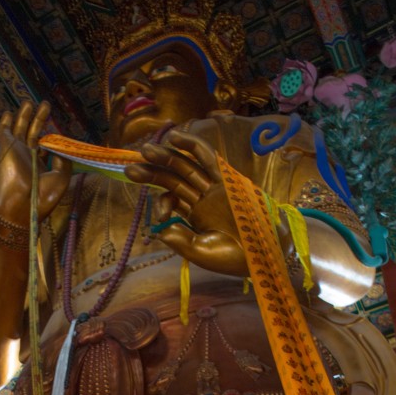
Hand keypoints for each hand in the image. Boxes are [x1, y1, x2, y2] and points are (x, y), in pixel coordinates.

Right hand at [0, 101, 70, 227]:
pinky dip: (6, 123)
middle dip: (39, 119)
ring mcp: (16, 152)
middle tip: (45, 105)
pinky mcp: (6, 148)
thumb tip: (60, 146)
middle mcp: (27, 158)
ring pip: (19, 129)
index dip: (50, 136)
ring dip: (24, 115)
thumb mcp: (61, 177)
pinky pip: (4, 132)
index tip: (56, 126)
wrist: (22, 205)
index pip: (44, 146)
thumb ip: (63, 159)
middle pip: (33, 133)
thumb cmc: (42, 196)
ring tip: (29, 102)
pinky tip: (9, 113)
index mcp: (40, 166)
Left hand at [124, 129, 246, 275]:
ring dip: (165, 157)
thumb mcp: (200, 252)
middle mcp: (202, 199)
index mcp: (195, 216)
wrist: (265, 254)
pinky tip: (174, 137)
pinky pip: (207, 157)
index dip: (160, 204)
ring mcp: (214, 187)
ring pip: (185, 167)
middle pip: (173, 180)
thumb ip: (179, 240)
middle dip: (151, 173)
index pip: (171, 201)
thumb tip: (158, 229)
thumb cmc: (235, 257)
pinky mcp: (227, 179)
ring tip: (145, 150)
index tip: (159, 216)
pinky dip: (191, 145)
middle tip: (130, 169)